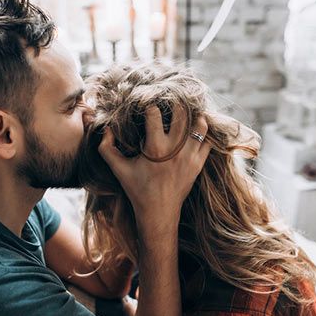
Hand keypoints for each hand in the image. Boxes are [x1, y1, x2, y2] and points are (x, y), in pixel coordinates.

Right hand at [98, 105, 209, 234]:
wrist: (159, 212)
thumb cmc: (137, 189)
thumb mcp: (118, 169)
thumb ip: (106, 148)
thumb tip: (107, 128)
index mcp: (154, 147)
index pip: (154, 113)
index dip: (150, 107)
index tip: (148, 109)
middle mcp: (175, 149)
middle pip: (182, 113)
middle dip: (175, 105)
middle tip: (170, 104)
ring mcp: (190, 155)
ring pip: (200, 124)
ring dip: (193, 116)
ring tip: (186, 114)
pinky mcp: (198, 163)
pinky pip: (208, 140)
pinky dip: (203, 133)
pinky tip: (194, 130)